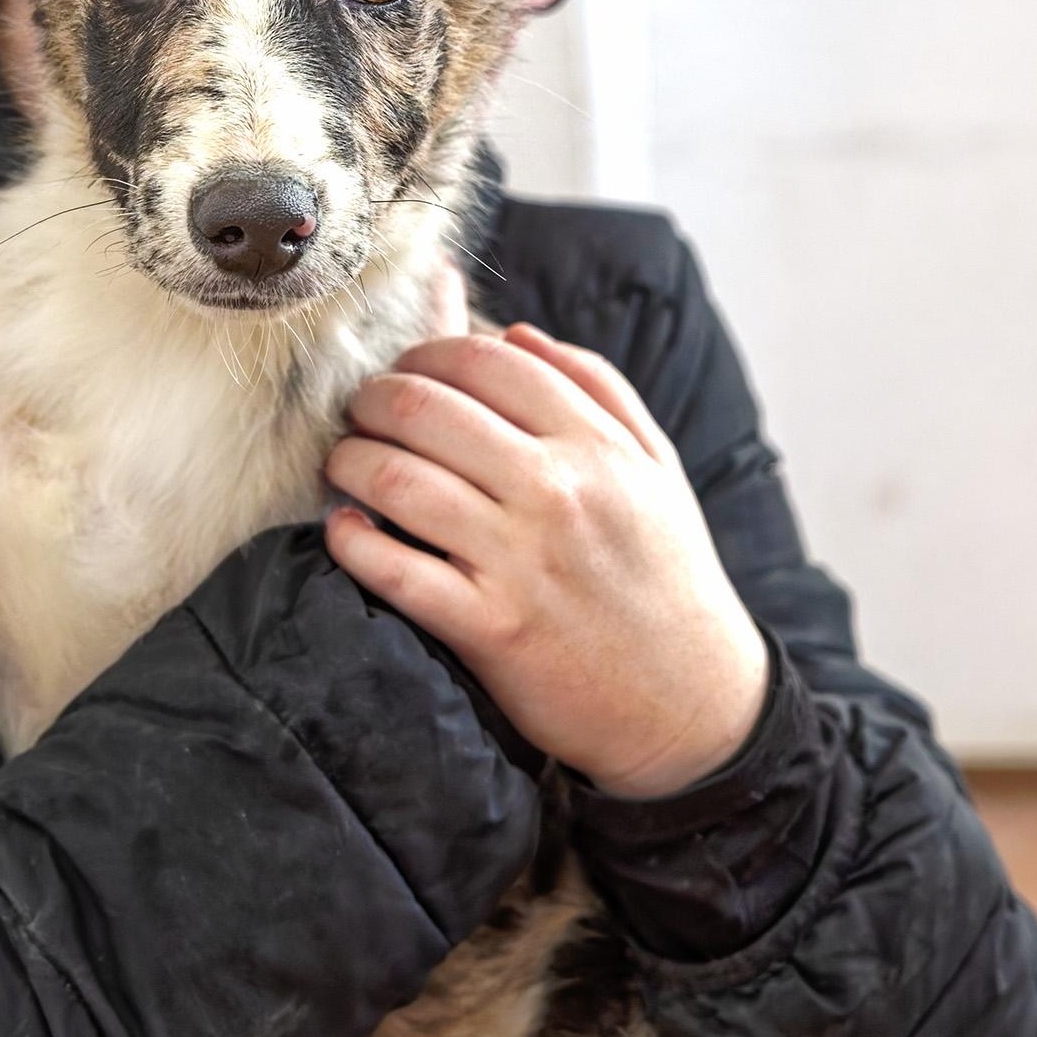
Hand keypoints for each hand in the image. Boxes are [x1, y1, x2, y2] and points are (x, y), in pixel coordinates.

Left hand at [323, 322, 769, 797]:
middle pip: (426, 408)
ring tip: (343, 465)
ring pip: (398, 480)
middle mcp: (556, 491)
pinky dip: (353, 543)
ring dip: (349, 462)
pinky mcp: (491, 627)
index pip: (483, 360)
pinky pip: (396, 571)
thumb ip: (595, 387)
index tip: (403, 369)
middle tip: (359, 411)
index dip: (424, 350)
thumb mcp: (655, 468)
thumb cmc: (666, 574)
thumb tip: (516, 332)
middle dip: (372, 399)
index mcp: (595, 444)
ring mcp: (520, 560)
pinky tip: (344, 530)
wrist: (693, 703)